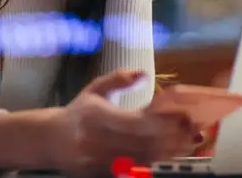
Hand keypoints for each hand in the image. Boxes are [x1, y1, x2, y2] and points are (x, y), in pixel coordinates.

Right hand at [46, 70, 197, 176]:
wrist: (49, 140)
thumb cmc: (78, 112)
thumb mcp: (95, 89)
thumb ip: (119, 79)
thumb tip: (143, 74)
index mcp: (95, 115)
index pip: (136, 122)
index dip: (162, 122)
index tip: (182, 117)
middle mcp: (96, 140)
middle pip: (142, 144)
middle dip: (171, 139)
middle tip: (192, 133)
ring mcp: (97, 160)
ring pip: (140, 159)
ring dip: (167, 152)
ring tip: (187, 144)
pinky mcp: (99, 174)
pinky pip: (131, 170)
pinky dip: (152, 163)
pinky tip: (167, 155)